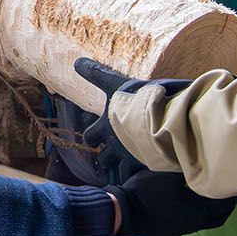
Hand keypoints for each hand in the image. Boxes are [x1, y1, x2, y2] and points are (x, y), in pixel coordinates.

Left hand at [73, 58, 192, 184]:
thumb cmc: (135, 100)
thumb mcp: (114, 83)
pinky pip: (135, 174)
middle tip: (108, 151)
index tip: (92, 134)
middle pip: (102, 155)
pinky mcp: (144, 162)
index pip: (90, 135)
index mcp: (106, 125)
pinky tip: (140, 171)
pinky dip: (135, 173)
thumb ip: (96, 74)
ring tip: (124, 163)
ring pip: (116, 166)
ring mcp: (128, 154)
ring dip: (118, 164)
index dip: (90, 134)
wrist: (159, 118)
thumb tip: (76, 61)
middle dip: (103, 153)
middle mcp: (113, 143)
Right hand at [106, 169, 234, 235]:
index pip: (225, 205)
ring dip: (206, 210)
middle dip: (223, 205)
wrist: (123, 214)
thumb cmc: (147, 192)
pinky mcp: (169, 232)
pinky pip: (188, 223)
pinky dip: (191, 214)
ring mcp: (181, 230)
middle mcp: (194, 224)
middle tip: (221, 190)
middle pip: (218, 218)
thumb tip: (197, 164)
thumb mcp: (167, 175)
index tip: (231, 181)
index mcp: (198, 211)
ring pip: (202, 221)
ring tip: (201, 193)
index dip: (230, 193)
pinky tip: (181, 203)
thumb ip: (186, 170)